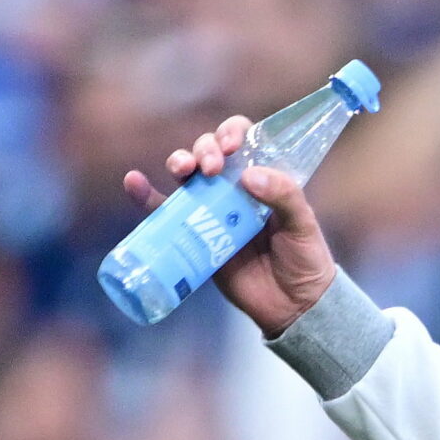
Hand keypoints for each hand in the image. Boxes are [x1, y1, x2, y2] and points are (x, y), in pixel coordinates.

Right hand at [122, 115, 337, 335]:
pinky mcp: (194, 234)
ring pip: (187, 174)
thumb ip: (285, 197)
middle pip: (209, 152)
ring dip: (179, 162)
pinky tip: (134, 182)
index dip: (232, 133)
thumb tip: (248, 176)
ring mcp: (212, 210)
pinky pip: (163, 211)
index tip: (231, 146)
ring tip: (182, 170)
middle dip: (205, 149)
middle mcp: (235, 189)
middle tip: (213, 168)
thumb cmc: (305, 260)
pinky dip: (145, 195)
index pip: (243, 142)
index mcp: (264, 179)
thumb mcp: (304, 225)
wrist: (293, 305)